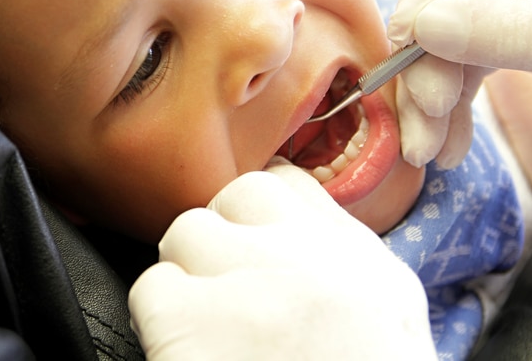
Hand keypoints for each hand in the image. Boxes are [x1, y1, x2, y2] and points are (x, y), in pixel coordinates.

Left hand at [129, 161, 435, 360]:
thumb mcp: (379, 326)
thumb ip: (335, 270)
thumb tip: (276, 233)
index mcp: (364, 267)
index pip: (291, 188)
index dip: (255, 213)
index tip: (242, 244)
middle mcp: (313, 263)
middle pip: (233, 199)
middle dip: (217, 242)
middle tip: (218, 298)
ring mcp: (255, 287)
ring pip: (185, 233)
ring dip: (184, 282)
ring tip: (203, 335)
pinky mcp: (197, 322)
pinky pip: (151, 289)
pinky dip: (156, 324)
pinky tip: (186, 358)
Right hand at [388, 0, 531, 167]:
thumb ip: (516, 28)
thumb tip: (425, 28)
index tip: (419, 44)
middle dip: (427, 58)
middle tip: (420, 119)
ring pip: (456, 30)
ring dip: (434, 92)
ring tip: (428, 148)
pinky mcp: (529, 34)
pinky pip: (476, 58)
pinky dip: (457, 100)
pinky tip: (446, 140)